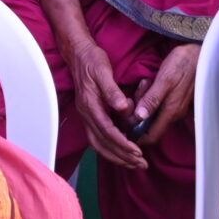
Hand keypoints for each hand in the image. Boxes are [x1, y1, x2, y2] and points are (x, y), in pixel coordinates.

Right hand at [69, 39, 145, 167]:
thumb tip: (123, 108)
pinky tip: (122, 151)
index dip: (122, 144)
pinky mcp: (90, 115)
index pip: (107, 131)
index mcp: (90, 105)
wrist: (78, 55)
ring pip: (99, 144)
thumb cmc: (92, 61)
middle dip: (121, 156)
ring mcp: (87, 116)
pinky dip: (111, 148)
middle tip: (140, 164)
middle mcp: (86, 114)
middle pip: (102, 143)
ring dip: (116, 156)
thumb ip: (112, 90)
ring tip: (133, 163)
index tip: (137, 152)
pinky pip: (99, 138)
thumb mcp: (103, 71)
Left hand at [131, 43, 200, 134]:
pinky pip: (155, 103)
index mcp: (170, 112)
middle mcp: (172, 114)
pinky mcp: (172, 99)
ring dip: (142, 99)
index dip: (135, 135)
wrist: (198, 53)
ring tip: (145, 82)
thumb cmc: (182, 64)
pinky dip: (147, 94)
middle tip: (137, 90)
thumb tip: (139, 118)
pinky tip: (149, 81)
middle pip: (147, 124)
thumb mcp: (165, 79)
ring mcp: (173, 107)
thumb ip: (153, 99)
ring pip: (149, 112)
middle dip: (136, 110)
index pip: (151, 137)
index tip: (123, 120)